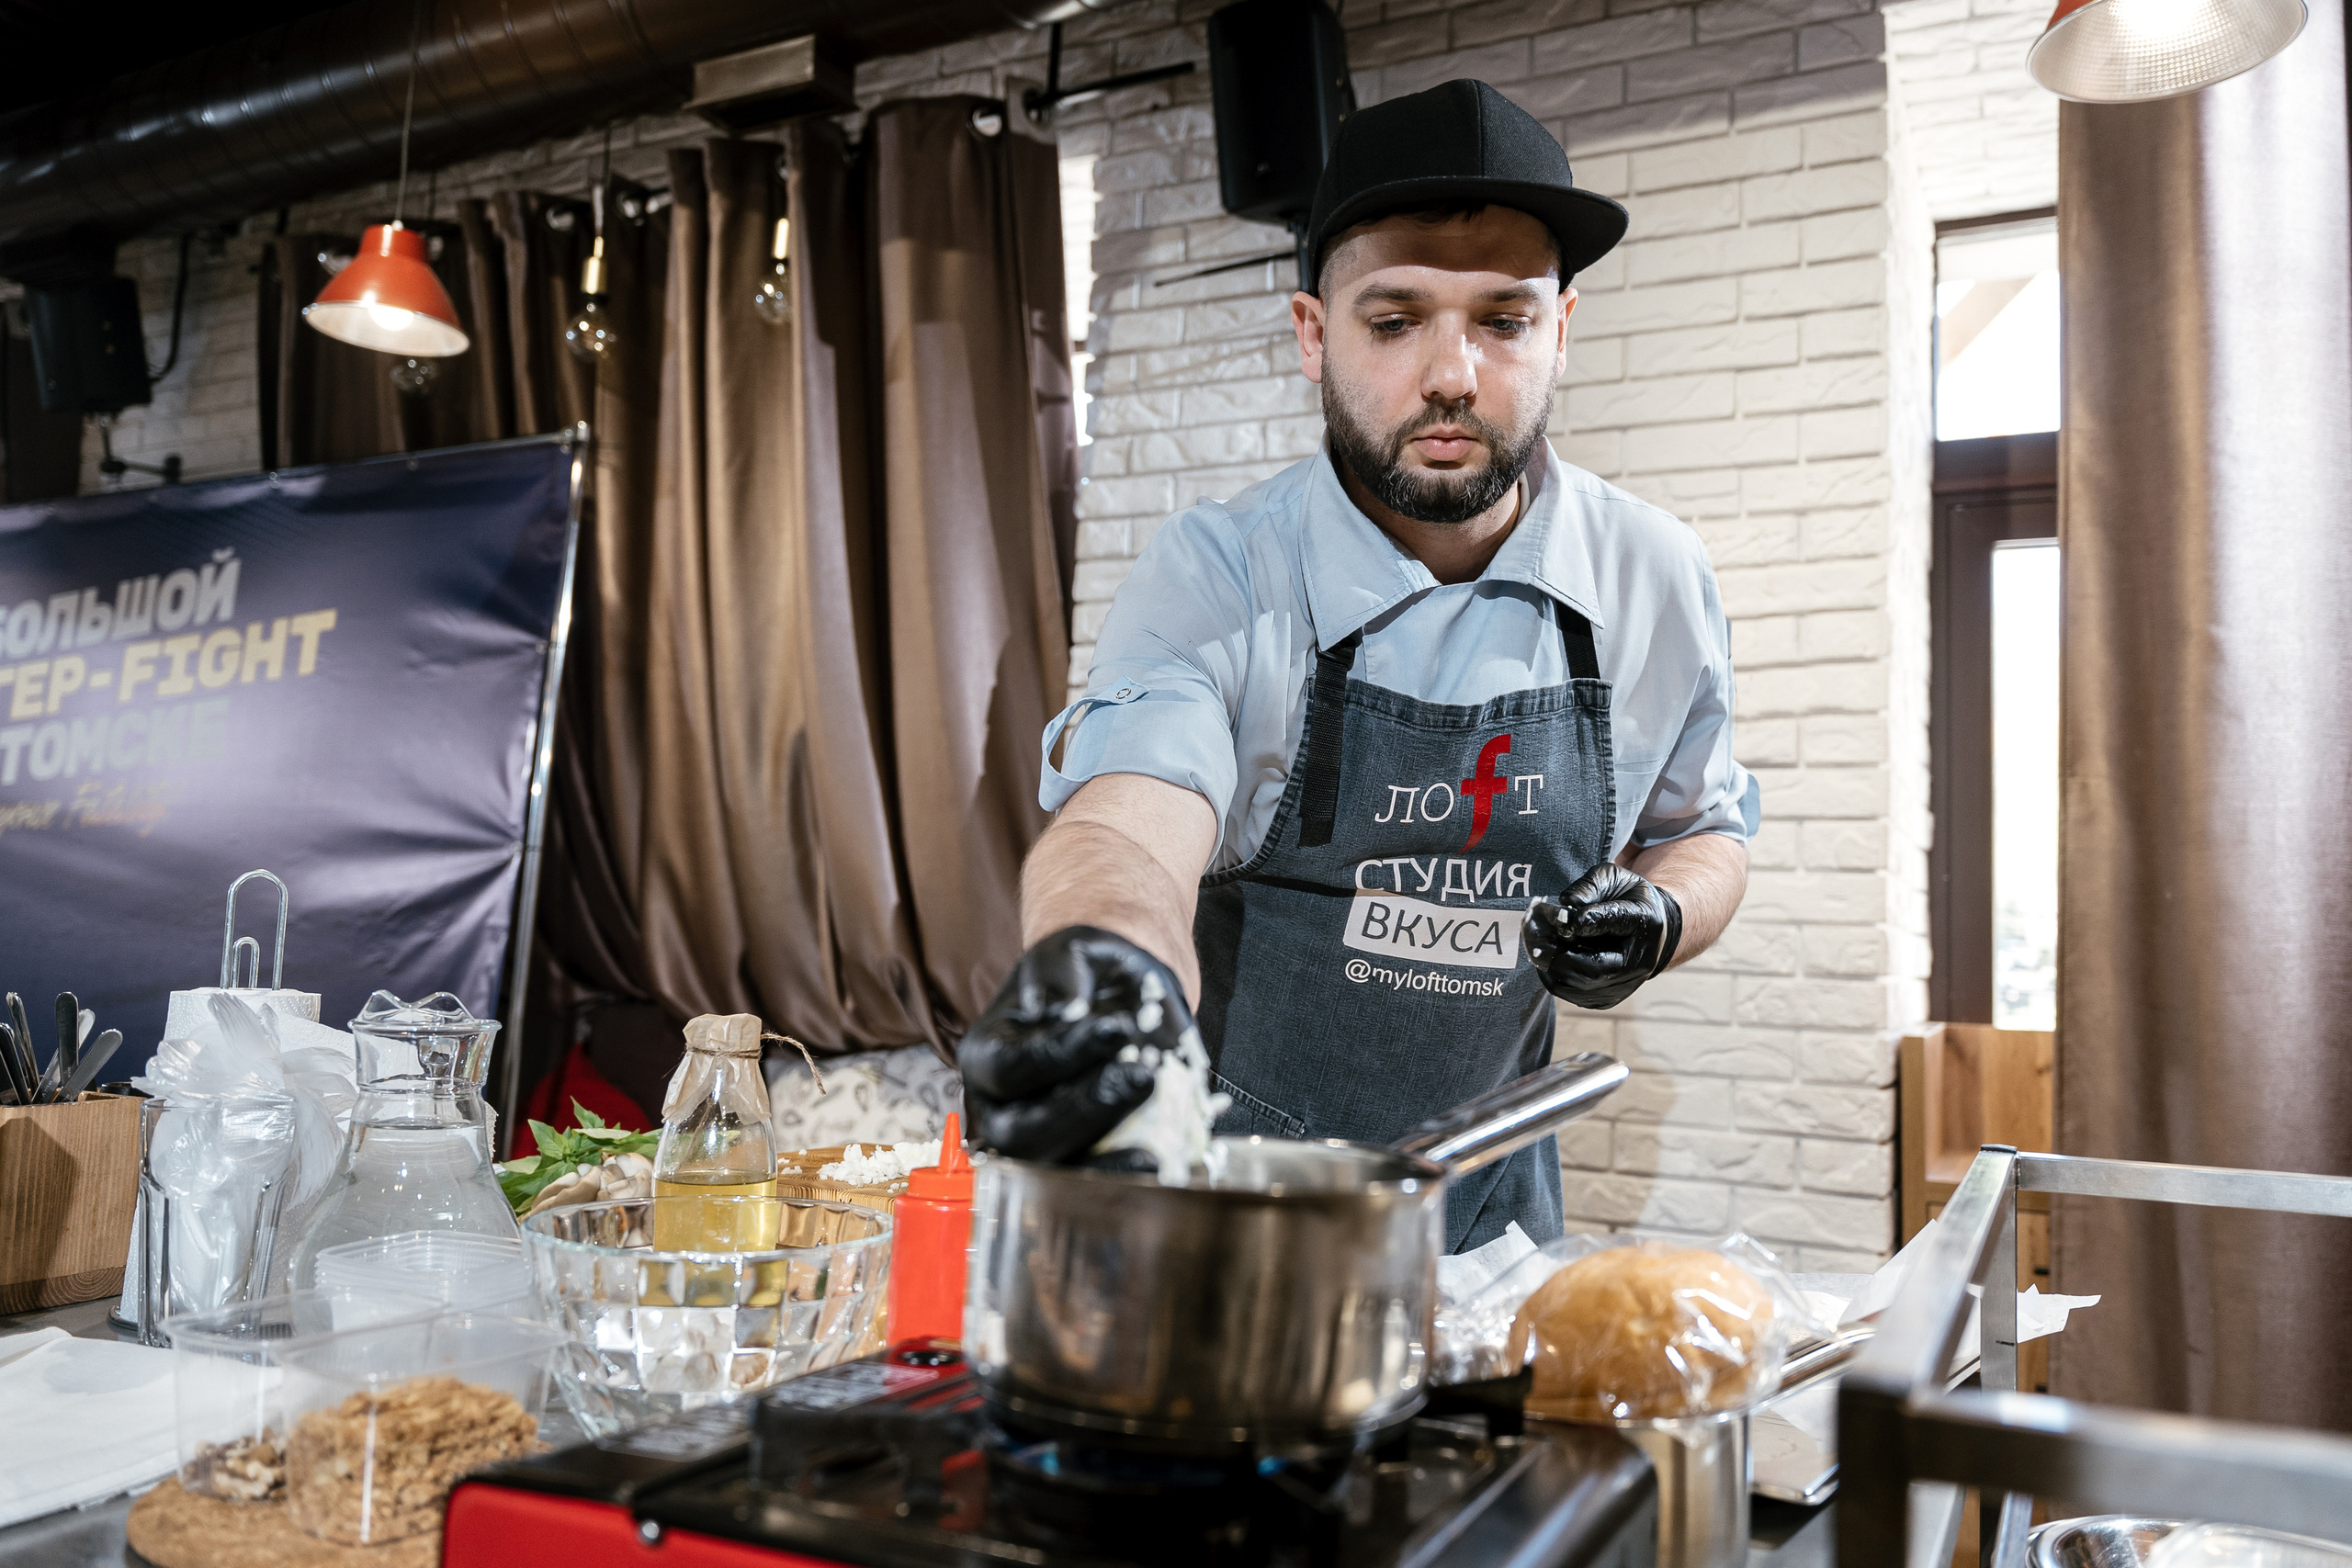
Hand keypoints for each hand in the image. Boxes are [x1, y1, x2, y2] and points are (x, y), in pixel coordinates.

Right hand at [959, 925, 1193, 1162]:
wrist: (1117, 997)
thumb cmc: (1085, 975)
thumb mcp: (1070, 954)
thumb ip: (1060, 973)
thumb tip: (1065, 1007)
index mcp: (986, 1055)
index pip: (1010, 1069)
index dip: (1059, 1056)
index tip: (1115, 1030)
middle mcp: (998, 1109)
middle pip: (1020, 1136)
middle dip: (1084, 1110)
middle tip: (1141, 1078)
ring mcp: (1034, 1143)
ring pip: (1050, 1173)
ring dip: (1102, 1160)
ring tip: (1151, 1143)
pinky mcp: (1073, 1161)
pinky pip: (1087, 1186)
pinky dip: (1121, 1179)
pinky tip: (1156, 1164)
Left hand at [1523, 863, 1682, 1009]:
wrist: (1646, 928)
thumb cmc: (1624, 897)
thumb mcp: (1611, 878)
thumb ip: (1588, 887)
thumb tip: (1564, 906)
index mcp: (1644, 921)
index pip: (1615, 922)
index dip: (1586, 921)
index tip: (1560, 917)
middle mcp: (1640, 961)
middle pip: (1594, 968)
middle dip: (1558, 952)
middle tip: (1534, 935)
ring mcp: (1625, 985)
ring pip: (1580, 985)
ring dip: (1550, 965)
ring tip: (1535, 945)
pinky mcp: (1609, 998)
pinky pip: (1574, 994)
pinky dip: (1552, 977)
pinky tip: (1545, 958)